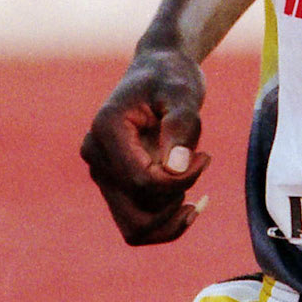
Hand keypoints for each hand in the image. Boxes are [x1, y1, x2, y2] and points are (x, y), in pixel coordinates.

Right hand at [81, 48, 209, 245]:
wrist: (159, 72)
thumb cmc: (172, 78)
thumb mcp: (183, 93)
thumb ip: (180, 125)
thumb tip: (175, 168)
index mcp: (106, 131)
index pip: (141, 181)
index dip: (179, 181)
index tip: (206, 157)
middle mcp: (96, 157)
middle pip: (135, 215)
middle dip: (175, 203)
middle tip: (199, 167)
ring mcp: (102, 175)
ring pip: (135, 229)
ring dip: (171, 219)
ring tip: (195, 187)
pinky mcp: (115, 185)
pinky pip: (137, 226)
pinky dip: (167, 225)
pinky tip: (193, 203)